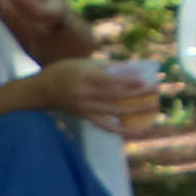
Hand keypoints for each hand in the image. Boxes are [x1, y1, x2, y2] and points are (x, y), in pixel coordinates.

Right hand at [29, 56, 159, 133]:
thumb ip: (105, 66)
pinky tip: (137, 131)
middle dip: (136, 93)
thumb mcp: (81, 63)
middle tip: (155, 90)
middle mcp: (84, 93)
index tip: (143, 79)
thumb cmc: (63, 72)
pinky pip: (105, 126)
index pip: (109, 80)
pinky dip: (121, 130)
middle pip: (115, 95)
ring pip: (113, 110)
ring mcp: (84, 107)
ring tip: (153, 107)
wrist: (40, 91)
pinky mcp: (84, 117)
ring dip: (135, 110)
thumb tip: (132, 69)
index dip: (127, 80)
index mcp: (83, 77)